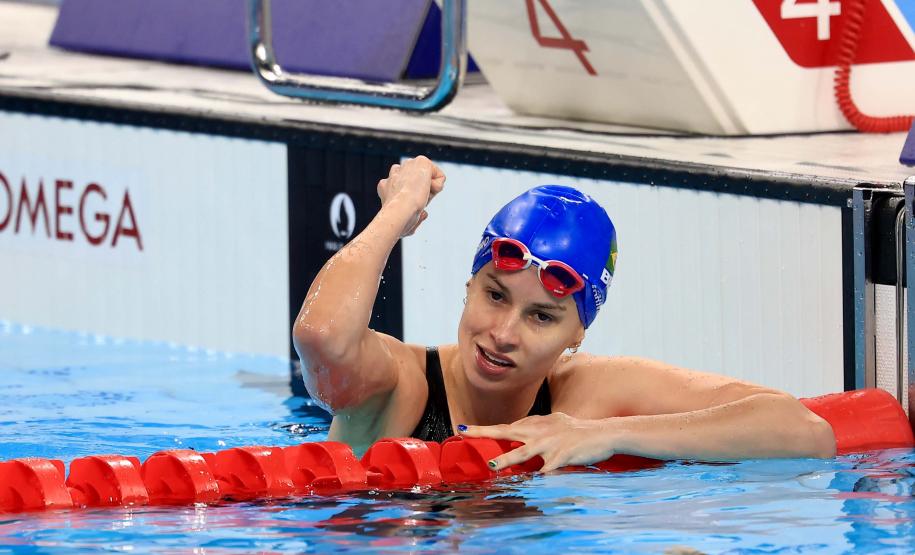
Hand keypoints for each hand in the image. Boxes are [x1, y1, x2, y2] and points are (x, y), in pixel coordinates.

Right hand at [376, 156, 445, 236]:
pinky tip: (427, 192)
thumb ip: (412, 220)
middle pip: (417, 180)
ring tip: (420, 198)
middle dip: (420, 190)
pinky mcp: (422, 161)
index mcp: (386, 185)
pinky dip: (438, 187)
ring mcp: (408, 165)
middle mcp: (396, 172)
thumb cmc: (399, 224)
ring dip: (429, 190)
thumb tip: (424, 213)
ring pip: (428, 178)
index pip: (403, 187)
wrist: (400, 210)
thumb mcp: (403, 226)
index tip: (409, 207)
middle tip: (416, 202)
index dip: (411, 198)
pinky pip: (440, 176)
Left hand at [459, 412, 618, 472]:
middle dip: (484, 432)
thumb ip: (538, 426)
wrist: (603, 433)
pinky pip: (546, 470)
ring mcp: (550, 444)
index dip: (486, 429)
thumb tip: (521, 427)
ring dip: (506, 459)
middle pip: (507, 432)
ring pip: (523, 452)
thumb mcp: (556, 422)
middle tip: (464, 432)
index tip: (465, 429)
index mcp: (537, 424)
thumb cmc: (579, 430)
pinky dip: (537, 477)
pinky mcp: (561, 457)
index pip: (507, 427)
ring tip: (491, 465)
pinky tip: (530, 484)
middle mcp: (540, 431)